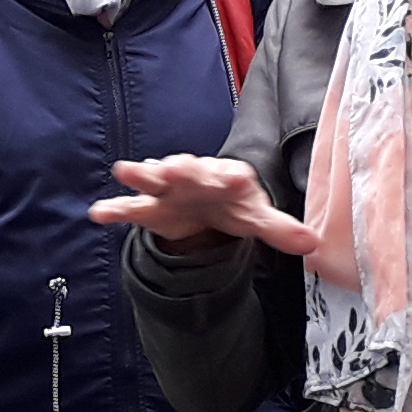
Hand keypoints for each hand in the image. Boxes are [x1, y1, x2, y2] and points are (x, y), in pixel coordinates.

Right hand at [92, 154, 315, 255]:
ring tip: (126, 170)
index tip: (236, 180)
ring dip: (141, 174)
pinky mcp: (149, 206)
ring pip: (153, 178)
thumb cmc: (233, 205)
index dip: (232, 178)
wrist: (206, 204)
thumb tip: (314, 243)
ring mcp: (168, 189)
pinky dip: (114, 208)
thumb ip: (280, 229)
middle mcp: (196, 176)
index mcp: (226, 177)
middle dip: (181, 169)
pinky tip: (98, 213)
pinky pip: (130, 206)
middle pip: (189, 170)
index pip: (231, 176)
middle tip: (174, 168)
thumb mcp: (256, 217)